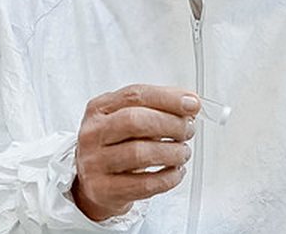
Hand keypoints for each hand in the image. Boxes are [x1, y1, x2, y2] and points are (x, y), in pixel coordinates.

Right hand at [71, 84, 199, 221]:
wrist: (93, 184)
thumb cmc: (117, 146)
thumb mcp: (128, 119)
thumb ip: (157, 108)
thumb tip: (189, 104)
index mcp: (99, 108)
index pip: (135, 95)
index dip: (168, 98)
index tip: (192, 104)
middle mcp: (93, 134)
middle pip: (135, 121)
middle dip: (171, 124)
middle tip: (187, 130)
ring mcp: (95, 163)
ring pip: (140, 153)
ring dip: (172, 152)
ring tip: (182, 152)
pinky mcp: (104, 190)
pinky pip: (144, 184)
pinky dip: (168, 178)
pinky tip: (175, 172)